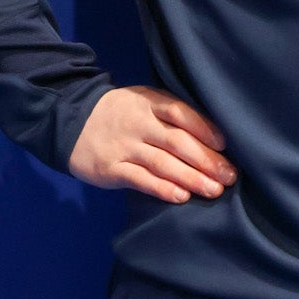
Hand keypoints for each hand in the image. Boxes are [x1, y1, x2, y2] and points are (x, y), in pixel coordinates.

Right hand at [69, 86, 237, 202]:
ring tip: (214, 190)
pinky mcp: (111, 168)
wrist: (69, 120)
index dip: (205, 128)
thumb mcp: (143, 101)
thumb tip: (211, 137)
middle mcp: (138, 124)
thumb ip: (170, 114)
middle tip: (229, 176)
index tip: (224, 145)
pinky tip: (182, 196)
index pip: (181, 113)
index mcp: (149, 103)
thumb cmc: (120, 113)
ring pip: (163, 163)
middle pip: (177, 142)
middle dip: (206, 160)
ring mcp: (124, 147)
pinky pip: (141, 179)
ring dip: (192, 178)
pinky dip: (163, 189)